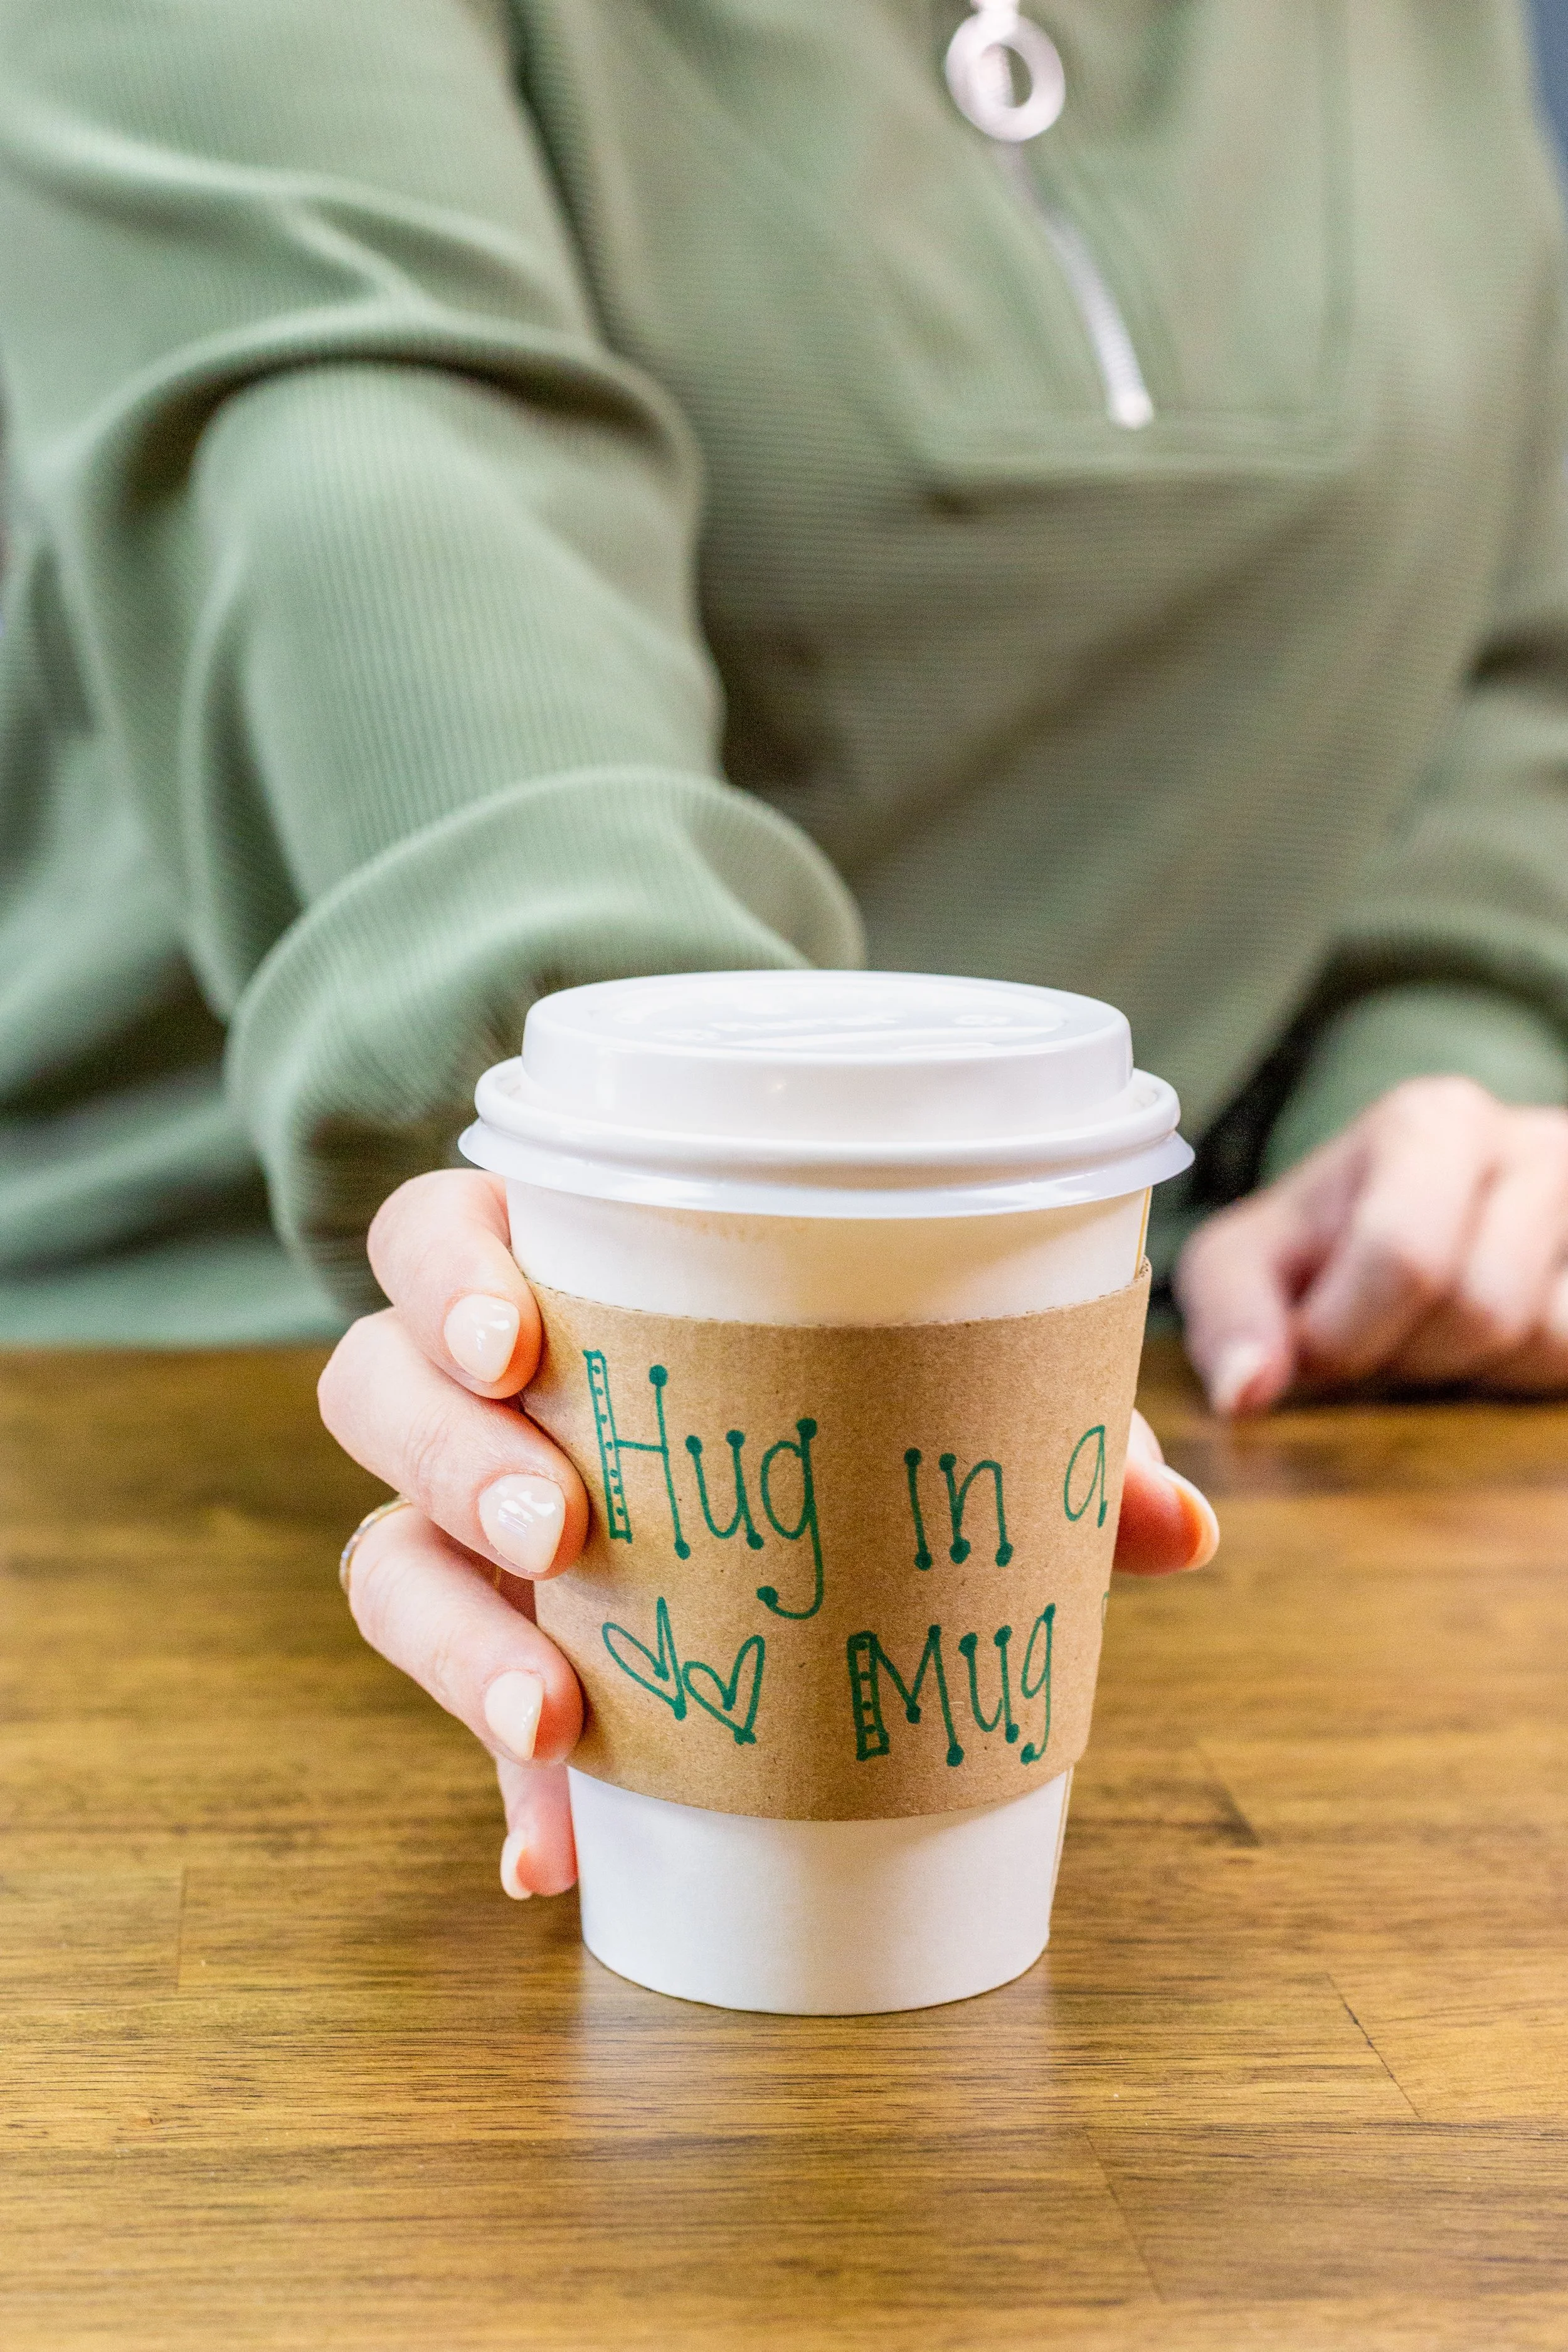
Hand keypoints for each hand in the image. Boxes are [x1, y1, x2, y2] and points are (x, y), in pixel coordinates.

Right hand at [319, 1171, 1217, 1895]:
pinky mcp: (483, 1643)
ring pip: (380, 1554)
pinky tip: (556, 1860)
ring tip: (552, 1716)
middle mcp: (472, 1398)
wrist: (753, 1487)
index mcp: (554, 1278)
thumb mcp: (924, 1394)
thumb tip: (1186, 1532)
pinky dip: (506, 1789)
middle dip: (451, 1457)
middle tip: (562, 1526)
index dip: (448, 1280)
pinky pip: (447, 1713)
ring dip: (453, 1634)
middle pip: (374, 1389)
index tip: (522, 1342)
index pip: (434, 1240)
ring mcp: (460, 1527)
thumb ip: (1040, 1438)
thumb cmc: (832, 1394)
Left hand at [1176, 1078, 1567, 1413]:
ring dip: (1468, 1369)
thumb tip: (1245, 1393)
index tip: (1312, 1347)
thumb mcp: (1249, 1259)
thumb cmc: (1326, 1245)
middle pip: (1478, 1307)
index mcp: (1431, 1122)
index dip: (1345, 1334)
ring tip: (1429, 1331)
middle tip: (1375, 1336)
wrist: (1418, 1229)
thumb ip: (1230, 1315)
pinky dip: (1525, 1376)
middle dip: (1409, 1354)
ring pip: (1540, 1340)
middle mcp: (1530, 1145)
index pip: (1404, 1254)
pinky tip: (1489, 1343)